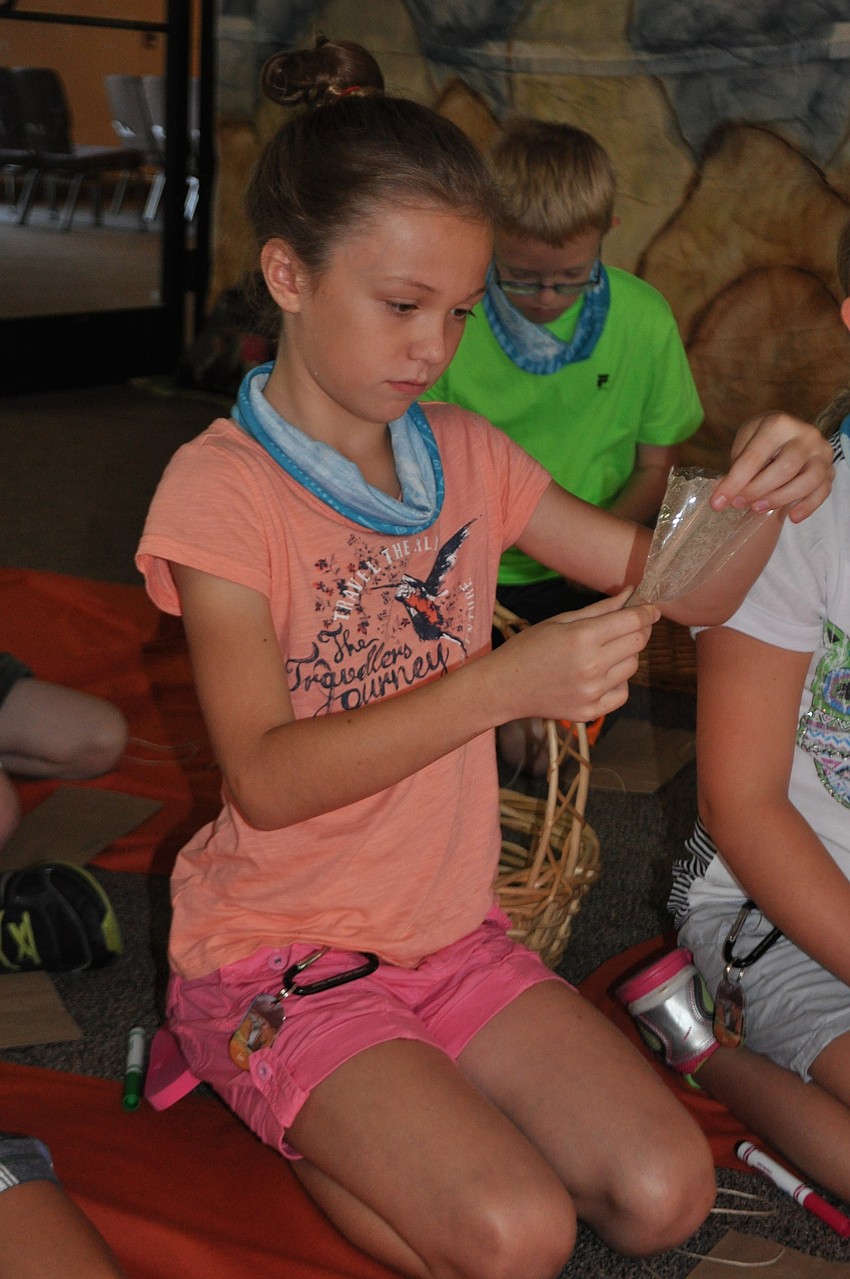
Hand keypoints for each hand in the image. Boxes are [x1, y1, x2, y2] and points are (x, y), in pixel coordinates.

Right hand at [495, 590, 659, 723]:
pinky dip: (618, 682)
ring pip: (632, 667)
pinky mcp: (590, 712)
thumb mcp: (561, 621)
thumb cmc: (528, 648)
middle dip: (639, 631)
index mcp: (582, 637)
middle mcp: (592, 666)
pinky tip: (600, 676)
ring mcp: (592, 692)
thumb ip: (600, 609)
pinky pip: (622, 692)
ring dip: (625, 656)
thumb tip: (631, 593)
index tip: (652, 609)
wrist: (504, 687)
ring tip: (604, 652)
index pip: (632, 621)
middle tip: (630, 626)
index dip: (647, 613)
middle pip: (638, 643)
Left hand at [711, 412, 832, 522]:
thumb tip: (722, 495)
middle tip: (738, 504)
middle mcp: (805, 435)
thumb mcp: (745, 444)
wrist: (788, 433)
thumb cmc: (762, 440)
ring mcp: (821, 452)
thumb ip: (736, 468)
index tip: (717, 503)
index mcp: (778, 424)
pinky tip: (792, 516)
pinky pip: (823, 491)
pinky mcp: (830, 469)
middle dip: (757, 491)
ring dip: (780, 499)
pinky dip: (808, 506)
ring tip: (757, 508)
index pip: (754, 457)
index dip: (734, 483)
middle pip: (784, 469)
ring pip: (807, 481)